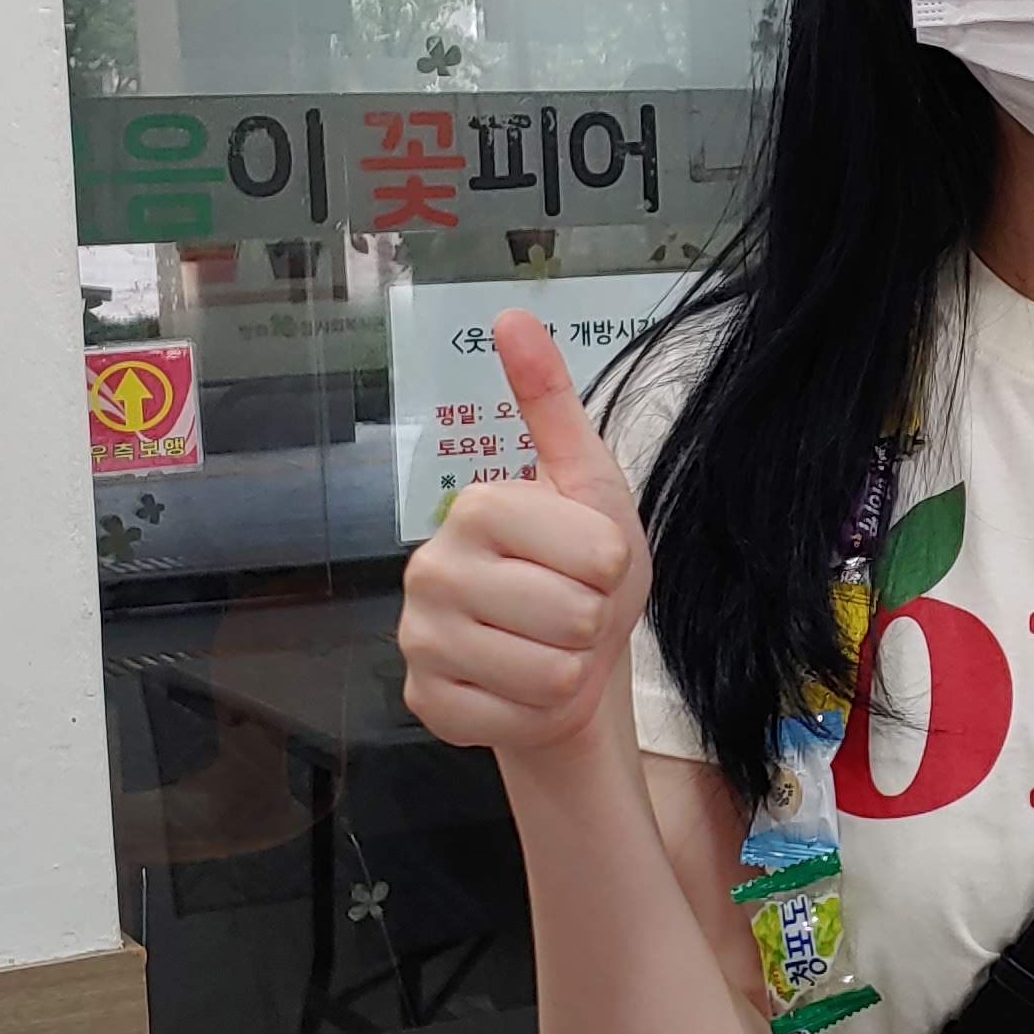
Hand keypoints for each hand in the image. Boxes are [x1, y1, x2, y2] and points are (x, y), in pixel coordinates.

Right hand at [396, 309, 649, 763]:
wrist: (566, 664)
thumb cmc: (582, 572)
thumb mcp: (588, 484)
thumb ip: (552, 403)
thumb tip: (514, 313)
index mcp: (477, 505)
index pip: (597, 552)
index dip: (613, 566)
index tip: (591, 563)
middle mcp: (431, 567)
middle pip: (575, 615)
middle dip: (592, 622)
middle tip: (571, 614)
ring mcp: (420, 639)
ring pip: (551, 674)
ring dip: (570, 670)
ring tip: (550, 650)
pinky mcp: (427, 703)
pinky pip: (517, 719)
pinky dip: (538, 711)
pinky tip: (522, 689)